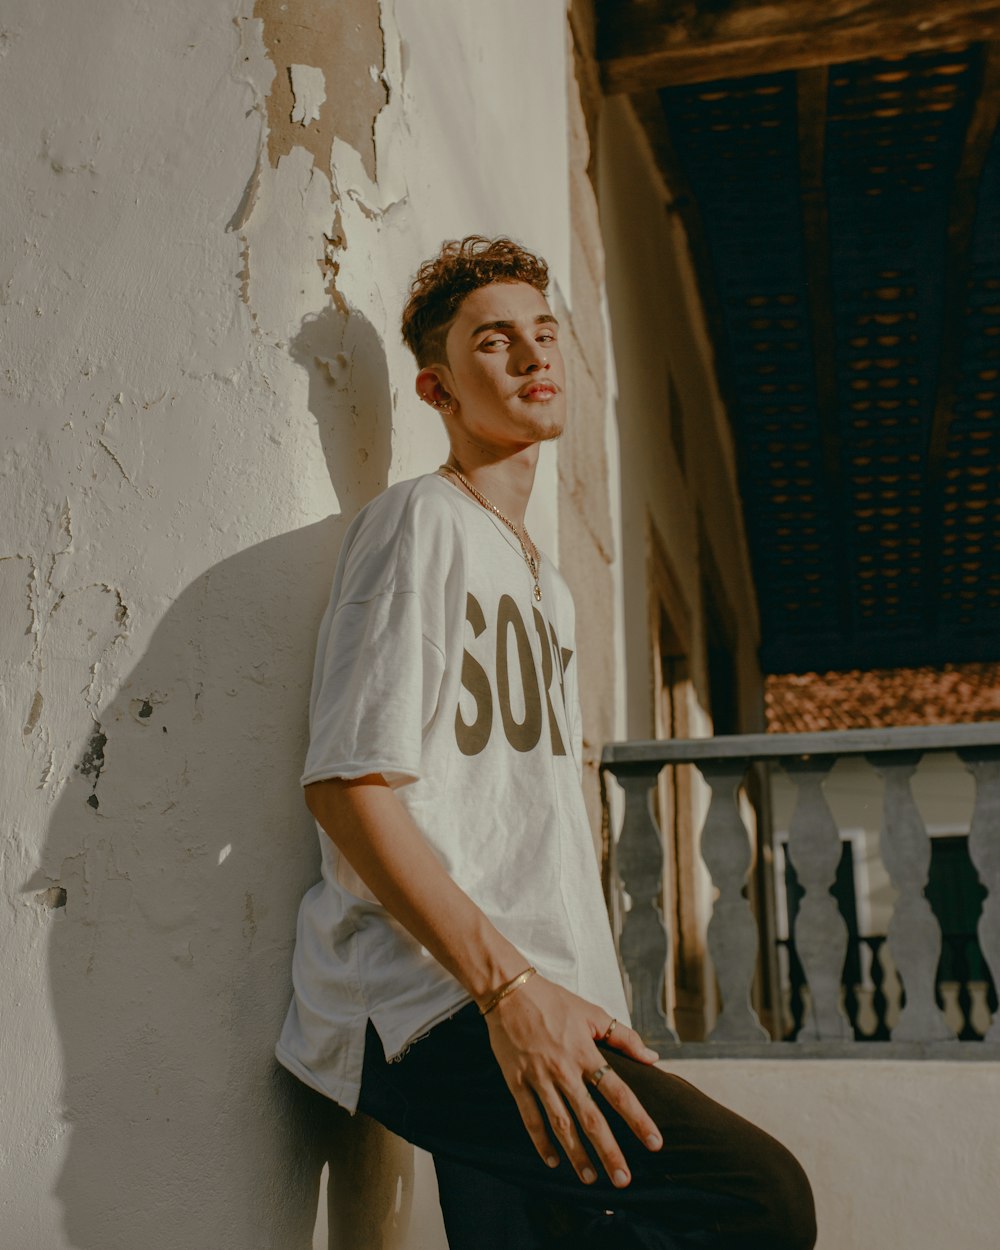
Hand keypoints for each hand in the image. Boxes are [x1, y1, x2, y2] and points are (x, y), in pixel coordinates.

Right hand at [483, 975, 662, 1187]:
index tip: (655, 1143)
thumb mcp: (592, 1013)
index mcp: (586, 1052)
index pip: (618, 1092)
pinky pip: (530, 1118)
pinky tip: (553, 1160)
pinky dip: (541, 1142)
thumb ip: (624, 1037)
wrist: (509, 991)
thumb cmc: (554, 1001)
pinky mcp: (516, 1082)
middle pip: (591, 1118)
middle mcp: (564, 1069)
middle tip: (623, 1180)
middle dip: (609, 1151)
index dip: (638, 1119)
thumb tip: (653, 1058)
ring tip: (590, 1179)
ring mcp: (539, 1078)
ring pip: (561, 1125)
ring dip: (577, 1154)